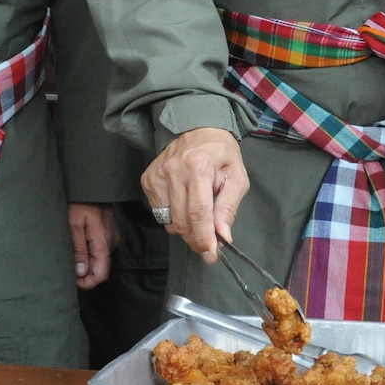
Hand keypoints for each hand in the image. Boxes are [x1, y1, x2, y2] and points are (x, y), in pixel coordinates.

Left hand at [69, 203, 117, 288]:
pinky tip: (78, 246)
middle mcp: (111, 242)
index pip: (101, 274)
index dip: (87, 282)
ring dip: (87, 263)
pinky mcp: (108, 233)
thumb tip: (81, 272)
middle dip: (85, 274)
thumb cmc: (80, 202)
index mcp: (103, 242)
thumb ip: (78, 250)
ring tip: (71, 256)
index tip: (73, 280)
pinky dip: (90, 253)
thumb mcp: (73, 225)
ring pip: (100, 260)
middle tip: (68, 268)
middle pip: (101, 269)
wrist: (91, 185)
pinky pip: (100, 250)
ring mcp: (111, 237)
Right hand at [142, 126, 247, 260]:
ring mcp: (157, 175)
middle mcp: (173, 170)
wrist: (198, 130)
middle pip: (182, 220)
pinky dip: (173, 217)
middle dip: (197, 238)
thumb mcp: (236, 178)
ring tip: (198, 216)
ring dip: (185, 228)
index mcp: (198, 166)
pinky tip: (183, 204)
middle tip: (209, 242)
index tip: (211, 254)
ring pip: (169, 221)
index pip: (198, 211)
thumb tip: (223, 236)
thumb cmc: (221, 155)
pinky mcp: (147, 180)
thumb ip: (228, 208)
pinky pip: (159, 213)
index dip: (204, 237)